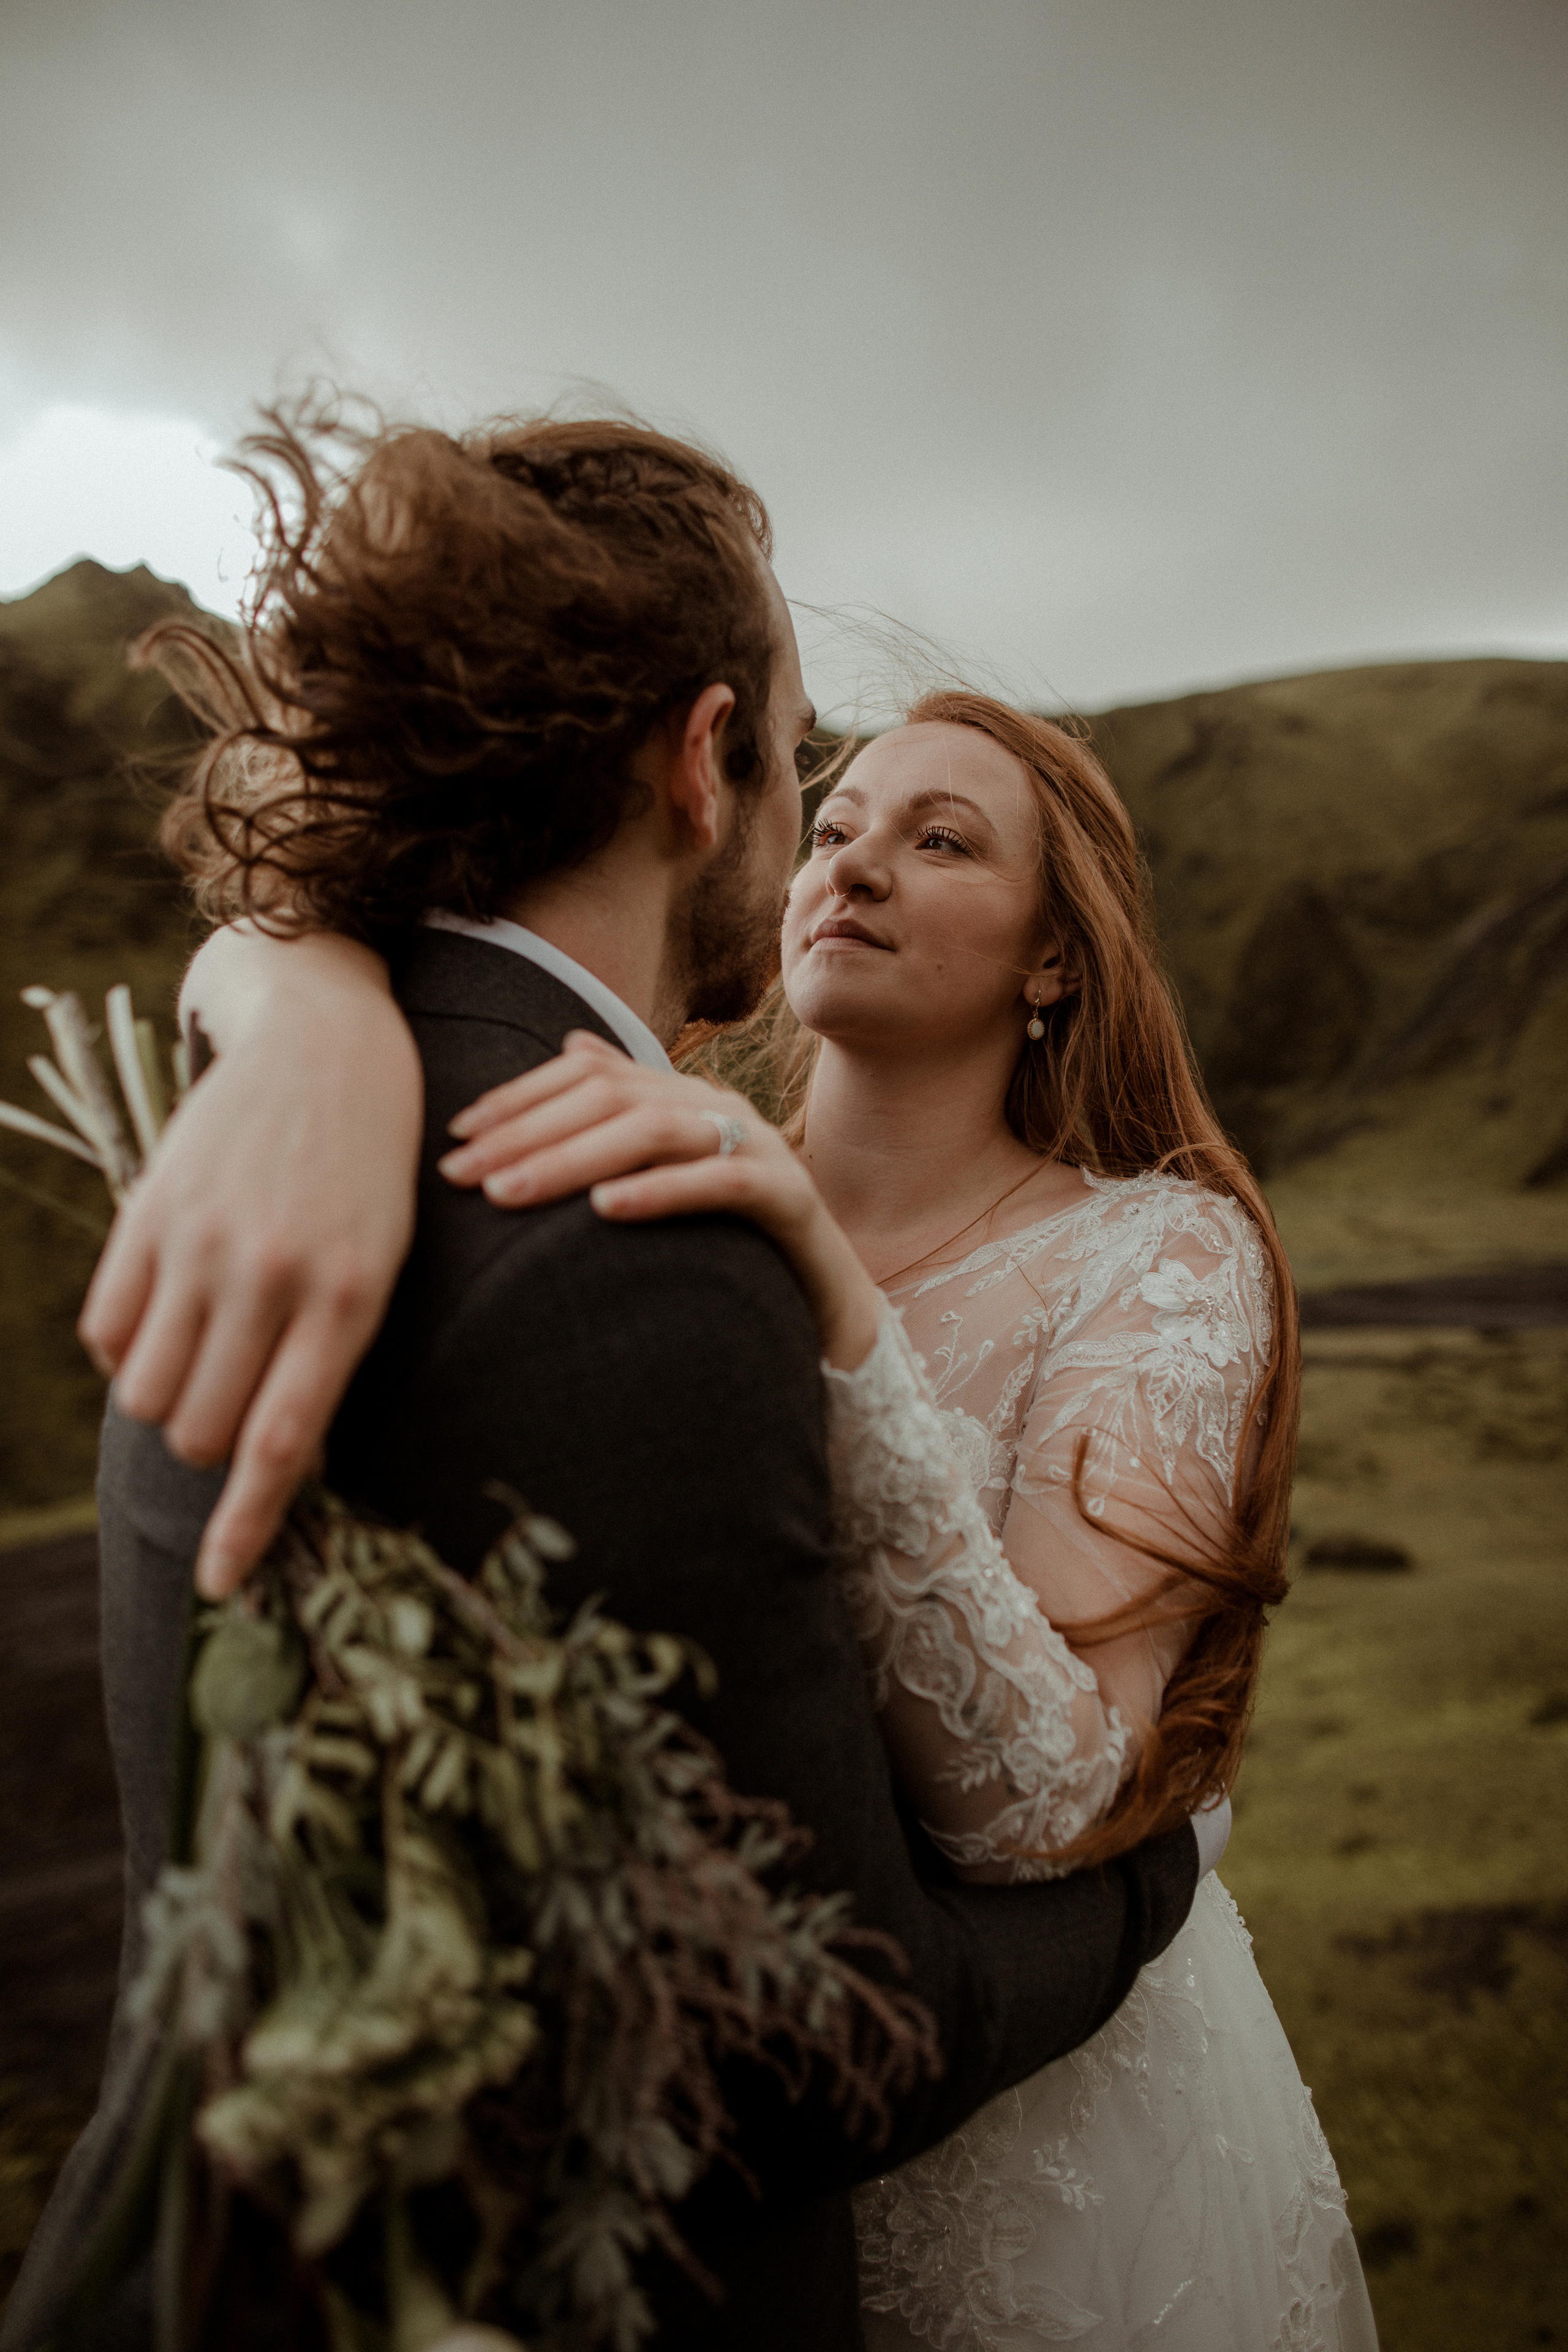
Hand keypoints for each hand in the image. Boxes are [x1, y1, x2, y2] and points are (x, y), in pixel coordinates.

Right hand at [79, 928, 423, 1595]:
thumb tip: (278, 1466)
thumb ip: (325, 1364)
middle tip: (235, 1401)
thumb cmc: (366, 1182)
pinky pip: (106, 1333)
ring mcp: (202, 1242)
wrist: (328, 1055)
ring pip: (148, 1393)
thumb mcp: (377, 1270)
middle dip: (210, 1445)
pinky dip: (128, 1351)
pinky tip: (168, 1315)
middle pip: (202, 1431)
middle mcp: (271, 1275)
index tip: (217, 1586)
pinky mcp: (149, 1213)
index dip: (245, 1526)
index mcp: (350, 1300)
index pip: (280, 1443)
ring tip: (206, 1354)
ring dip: (168, 1401)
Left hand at [440, 1033, 881, 1369]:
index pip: (590, 1073)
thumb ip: (621, 1125)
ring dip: (572, 1159)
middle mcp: (719, 1110)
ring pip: (657, 1131)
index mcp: (683, 1099)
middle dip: (528, 1131)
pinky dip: (660, 1191)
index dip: (520, 1096)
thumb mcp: (668, 1183)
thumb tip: (570, 1049)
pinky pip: (722, 1183)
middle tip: (460, 1174)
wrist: (833, 1305)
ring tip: (508, 1193)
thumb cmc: (732, 1250)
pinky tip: (605, 1209)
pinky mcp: (789, 1198)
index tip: (456, 1135)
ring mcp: (760, 1148)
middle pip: (613, 1097)